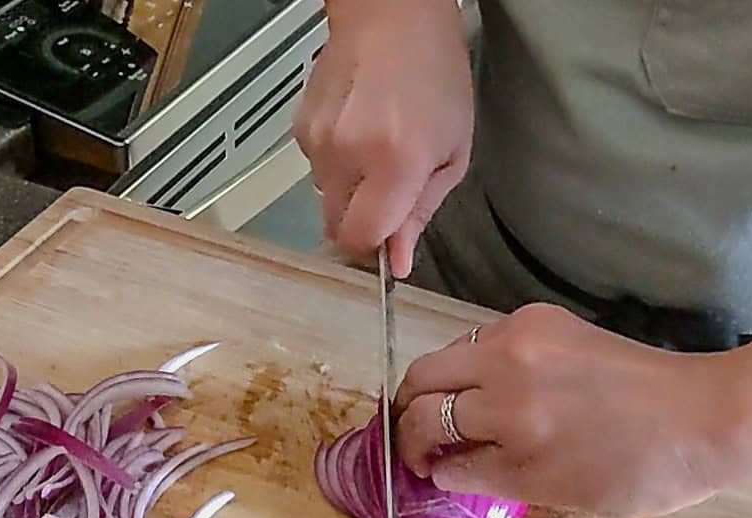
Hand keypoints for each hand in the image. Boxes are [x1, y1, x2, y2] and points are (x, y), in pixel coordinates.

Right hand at [293, 0, 472, 276]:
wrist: (392, 16)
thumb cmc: (434, 75)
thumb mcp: (452, 150)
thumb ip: (421, 210)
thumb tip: (396, 260)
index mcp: (396, 162)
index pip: (362, 237)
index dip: (375, 246)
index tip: (389, 239)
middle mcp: (348, 155)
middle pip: (336, 227)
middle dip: (361, 220)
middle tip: (387, 189)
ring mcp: (317, 142)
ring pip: (326, 198)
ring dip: (349, 187)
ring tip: (375, 145)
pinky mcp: (299, 130)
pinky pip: (316, 169)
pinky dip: (336, 161)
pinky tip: (357, 128)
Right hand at [392, 304, 743, 517]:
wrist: (708, 417)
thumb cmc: (638, 469)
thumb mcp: (551, 490)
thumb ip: (484, 475)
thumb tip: (440, 468)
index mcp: (510, 413)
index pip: (429, 427)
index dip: (412, 453)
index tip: (416, 467)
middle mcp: (507, 362)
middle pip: (422, 379)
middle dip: (409, 414)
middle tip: (416, 440)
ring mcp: (524, 332)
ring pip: (448, 355)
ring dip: (439, 388)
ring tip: (453, 418)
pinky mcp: (543, 318)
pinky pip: (483, 341)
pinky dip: (474, 369)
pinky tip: (495, 395)